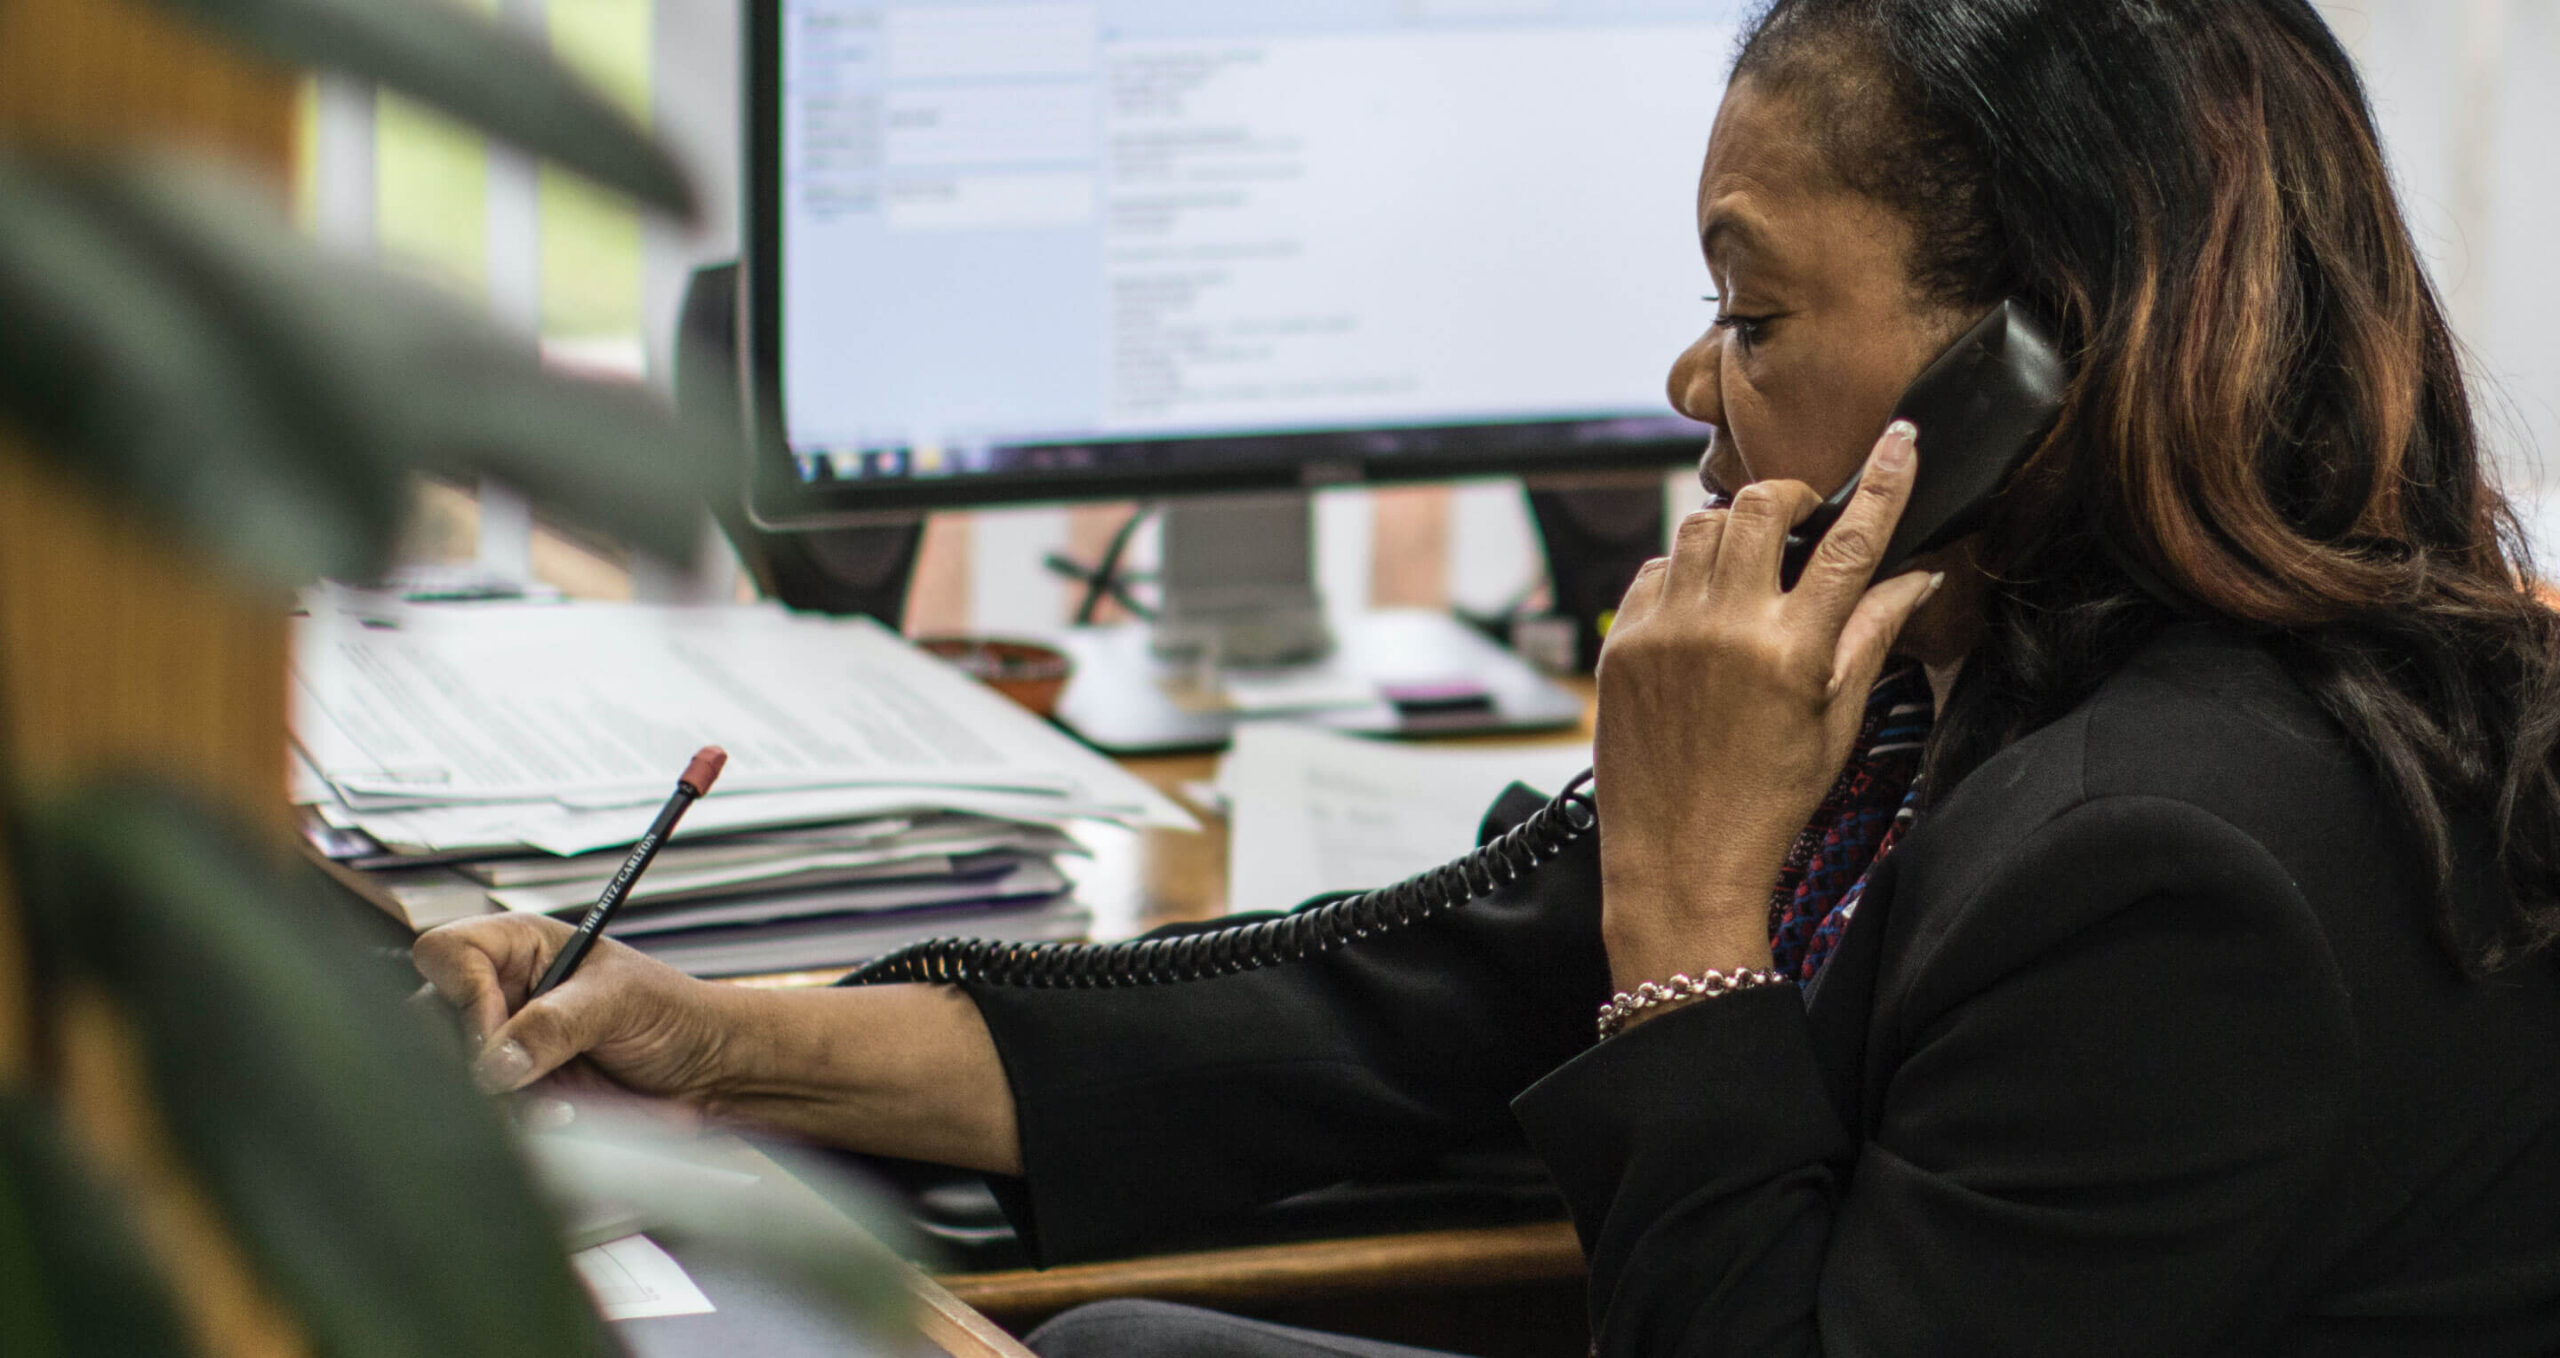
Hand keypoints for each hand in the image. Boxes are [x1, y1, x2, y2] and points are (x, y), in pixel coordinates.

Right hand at [413, 913, 745, 1102]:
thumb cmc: (673, 1014)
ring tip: (558, 1104)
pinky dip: (514, 1122)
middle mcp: (499, 992)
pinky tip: (561, 1115)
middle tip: (520, 1082)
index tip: (498, 1034)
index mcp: (518, 946)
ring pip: (448, 1075)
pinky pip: (481, 1112)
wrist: (705, 1072)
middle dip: (472, 1060)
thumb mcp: (621, 1002)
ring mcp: (500, 1043)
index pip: (444, 953)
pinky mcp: (512, 1091)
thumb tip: (496, 1060)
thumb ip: (557, 1023)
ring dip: (497, 1100)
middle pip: (427, 1020)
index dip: (461, 993)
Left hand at [1593, 421, 1940, 990]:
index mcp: (1792, 652)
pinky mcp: (1621, 642)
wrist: (1679, 858)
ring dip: (1734, 531)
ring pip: (1701, 526)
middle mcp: (1724, 629)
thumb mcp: (1837, 721)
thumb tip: (1920, 577)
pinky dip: (1684, 571)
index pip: (1850, 542)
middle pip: (1760, 504)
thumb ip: (1873, 636)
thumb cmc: (1768, 799)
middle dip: (1789, 496)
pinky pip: (1656, 567)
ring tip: (1753, 571)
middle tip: (1803, 519)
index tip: (1902, 437)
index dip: (1883, 482)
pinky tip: (1703, 609)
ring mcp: (1664, 631)